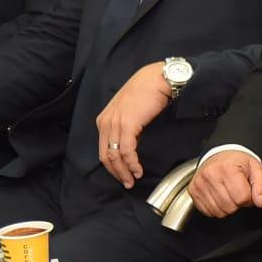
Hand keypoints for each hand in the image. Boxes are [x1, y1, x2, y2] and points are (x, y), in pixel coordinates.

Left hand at [96, 62, 173, 187]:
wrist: (158, 79)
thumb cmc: (148, 90)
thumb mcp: (131, 109)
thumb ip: (126, 124)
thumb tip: (132, 139)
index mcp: (105, 119)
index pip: (103, 148)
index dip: (112, 165)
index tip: (122, 173)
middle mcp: (106, 122)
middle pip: (105, 155)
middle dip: (116, 172)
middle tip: (126, 182)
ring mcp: (115, 124)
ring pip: (114, 156)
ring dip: (124, 171)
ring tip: (132, 180)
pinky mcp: (127, 126)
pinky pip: (127, 151)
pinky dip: (132, 164)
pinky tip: (138, 170)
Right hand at [189, 150, 261, 217]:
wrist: (219, 154)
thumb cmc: (237, 162)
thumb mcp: (256, 169)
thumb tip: (260, 202)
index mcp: (228, 168)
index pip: (242, 197)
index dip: (249, 198)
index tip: (247, 191)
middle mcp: (210, 175)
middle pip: (230, 206)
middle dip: (238, 203)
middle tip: (238, 191)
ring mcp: (199, 184)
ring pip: (219, 211)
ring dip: (227, 207)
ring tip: (229, 193)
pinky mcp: (193, 191)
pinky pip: (208, 212)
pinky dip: (217, 208)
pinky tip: (220, 196)